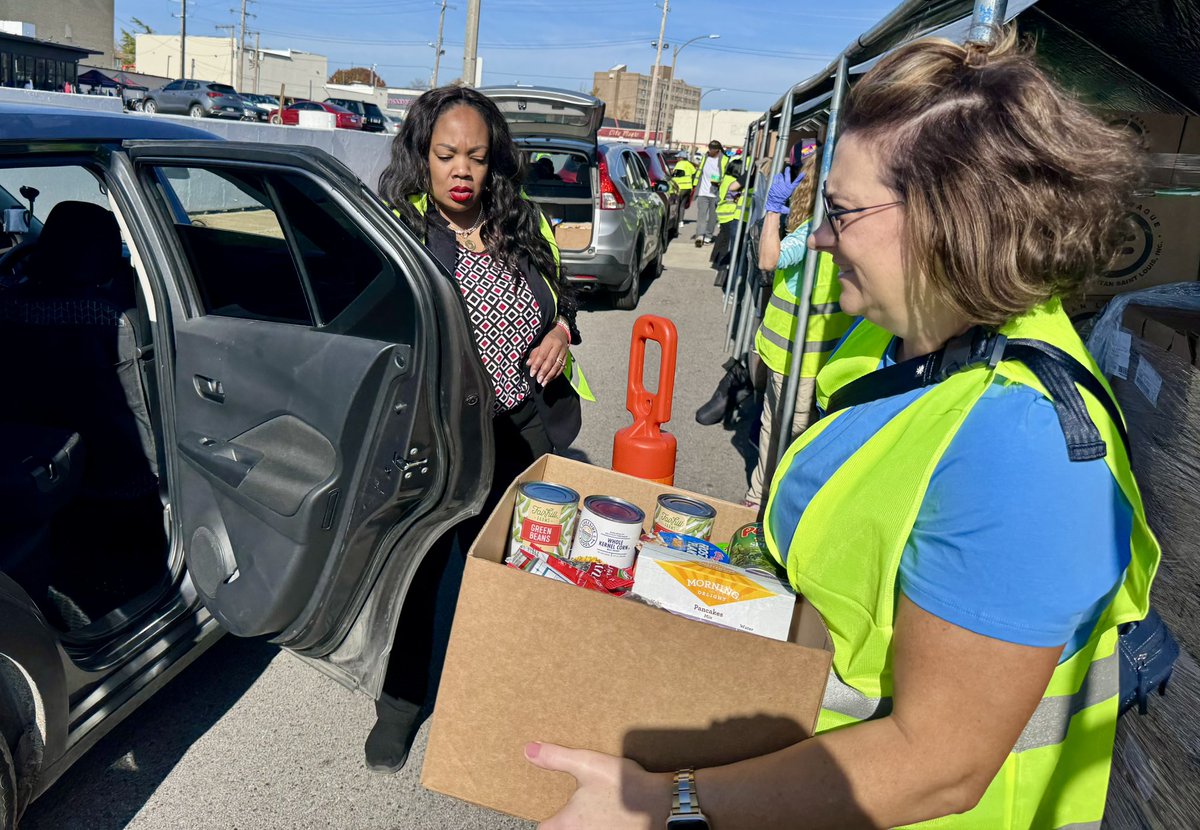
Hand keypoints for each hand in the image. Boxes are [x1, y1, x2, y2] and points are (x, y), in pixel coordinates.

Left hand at [525, 742, 671, 829]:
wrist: (662, 805)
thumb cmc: (623, 787)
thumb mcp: (587, 764)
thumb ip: (555, 758)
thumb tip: (528, 750)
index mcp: (566, 824)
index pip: (542, 829)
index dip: (545, 819)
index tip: (549, 810)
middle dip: (565, 820)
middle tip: (572, 806)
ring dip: (584, 823)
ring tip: (591, 808)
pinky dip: (603, 824)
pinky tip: (611, 813)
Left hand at [527, 326, 569, 386]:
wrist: (562, 333)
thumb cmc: (548, 338)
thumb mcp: (540, 342)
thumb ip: (535, 353)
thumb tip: (529, 364)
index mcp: (549, 341)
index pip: (542, 355)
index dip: (537, 365)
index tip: (532, 373)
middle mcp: (558, 347)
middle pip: (550, 361)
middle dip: (544, 372)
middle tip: (538, 380)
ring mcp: (564, 352)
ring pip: (557, 366)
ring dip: (550, 376)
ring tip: (544, 382)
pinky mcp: (567, 357)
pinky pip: (562, 368)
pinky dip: (556, 374)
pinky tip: (550, 379)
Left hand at [764, 169, 803, 214]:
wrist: (774, 205)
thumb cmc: (781, 205)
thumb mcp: (787, 203)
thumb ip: (788, 201)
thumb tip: (789, 209)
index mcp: (790, 190)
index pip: (796, 183)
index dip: (800, 178)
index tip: (803, 173)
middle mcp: (785, 186)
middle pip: (787, 177)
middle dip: (787, 172)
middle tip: (788, 168)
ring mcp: (779, 185)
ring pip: (780, 177)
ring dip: (780, 176)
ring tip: (780, 175)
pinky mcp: (774, 185)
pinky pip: (775, 179)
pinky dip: (776, 177)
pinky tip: (776, 176)